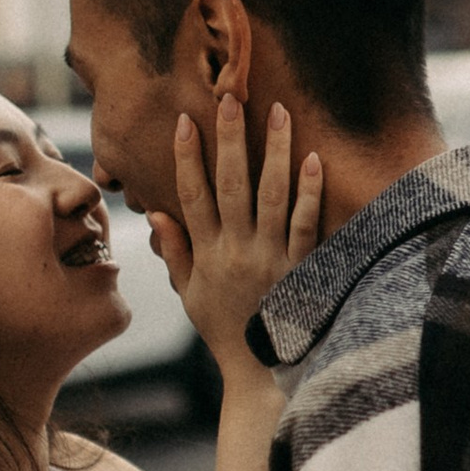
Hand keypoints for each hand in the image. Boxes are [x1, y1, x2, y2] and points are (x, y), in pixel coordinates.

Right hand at [147, 93, 321, 377]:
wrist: (261, 373)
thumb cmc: (224, 330)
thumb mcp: (190, 294)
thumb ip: (174, 252)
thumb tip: (155, 213)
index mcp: (206, 254)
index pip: (191, 195)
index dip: (186, 157)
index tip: (183, 120)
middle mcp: (236, 250)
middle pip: (230, 184)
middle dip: (229, 139)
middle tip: (230, 97)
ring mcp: (270, 258)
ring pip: (272, 195)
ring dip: (274, 151)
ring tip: (279, 112)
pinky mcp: (301, 269)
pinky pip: (306, 224)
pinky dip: (310, 191)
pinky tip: (313, 159)